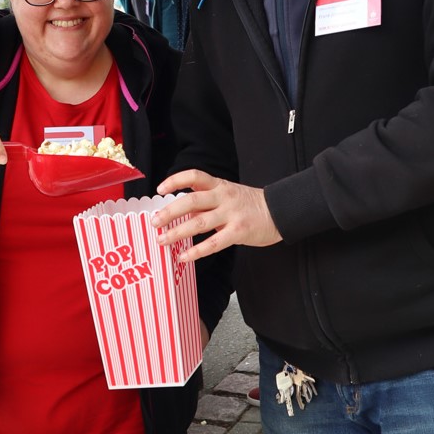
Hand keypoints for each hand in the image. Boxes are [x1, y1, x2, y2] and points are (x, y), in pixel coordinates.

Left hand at [151, 169, 281, 262]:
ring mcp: (231, 215)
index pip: (194, 176)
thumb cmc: (250, 204)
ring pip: (198, 223)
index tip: (159, 190)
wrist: (280, 211)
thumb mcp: (227, 195)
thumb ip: (206, 202)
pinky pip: (213, 243)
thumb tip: (180, 211)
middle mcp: (223, 197)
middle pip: (191, 201)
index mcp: (219, 185)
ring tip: (162, 240)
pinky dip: (196, 251)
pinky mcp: (238, 232)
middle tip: (153, 221)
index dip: (175, 180)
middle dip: (169, 212)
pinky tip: (184, 257)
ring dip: (177, 232)